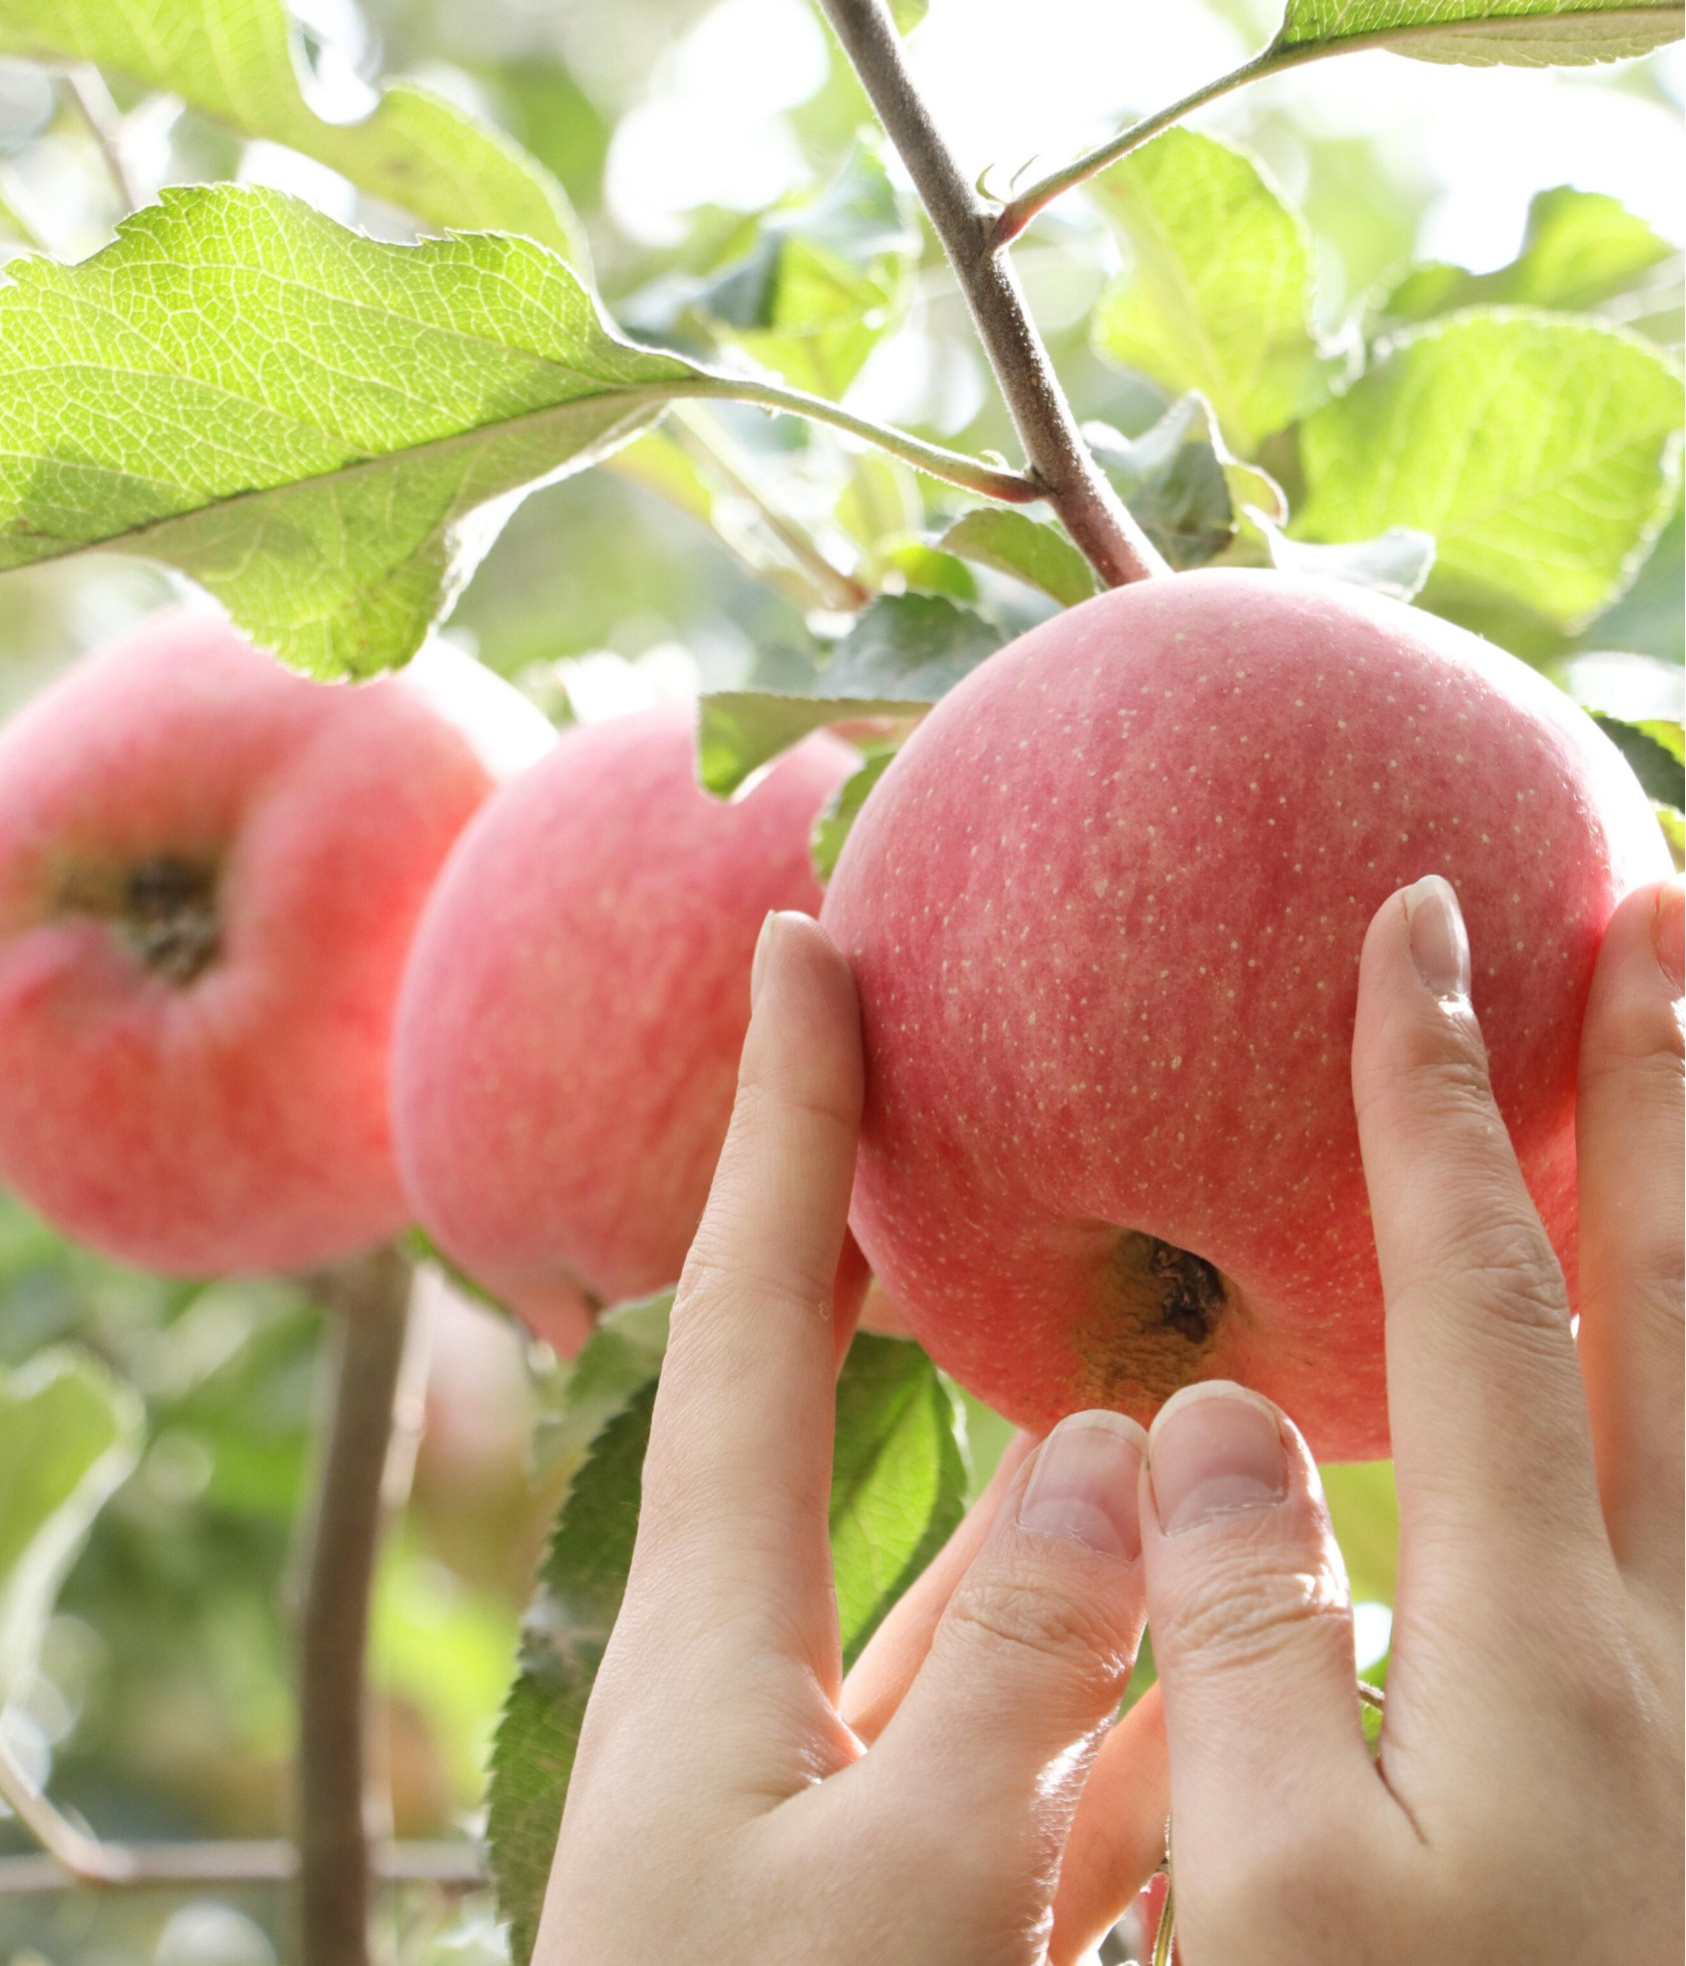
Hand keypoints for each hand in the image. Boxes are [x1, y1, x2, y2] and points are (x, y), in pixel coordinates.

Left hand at [534, 909, 1168, 1965]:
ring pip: (1012, 1618)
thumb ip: (1017, 1688)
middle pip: (879, 1439)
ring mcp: (865, 1807)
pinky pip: (1060, 1767)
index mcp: (717, 1653)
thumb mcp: (884, 1909)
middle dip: (928, 1281)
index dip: (773, 1122)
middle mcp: (786, 1701)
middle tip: (1000, 1114)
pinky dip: (1151, 1710)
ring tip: (1227, 1405)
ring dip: (1105, 1530)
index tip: (795, 940)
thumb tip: (1127, 1455)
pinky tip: (1264, 1653)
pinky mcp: (939, 1909)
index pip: (743, 1319)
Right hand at [1140, 873, 1682, 1963]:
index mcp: (1546, 1651)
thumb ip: (1254, 1646)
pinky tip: (1669, 1341)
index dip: (1439, 1101)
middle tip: (1655, 902)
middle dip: (1656, 1084)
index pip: (1490, 1301)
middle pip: (1667, 1294)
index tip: (1417, 925)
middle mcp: (1667, 1632)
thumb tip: (1219, 1413)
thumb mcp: (1284, 1920)